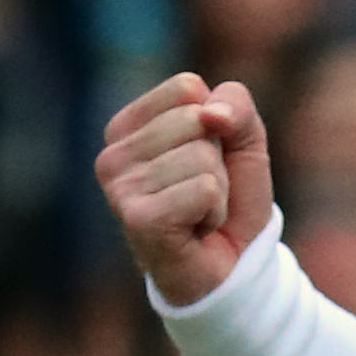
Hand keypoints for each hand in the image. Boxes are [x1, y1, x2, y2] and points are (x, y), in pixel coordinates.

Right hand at [95, 74, 273, 306]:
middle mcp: (111, 157)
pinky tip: (196, 230)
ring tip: (199, 214)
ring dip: (218, 190)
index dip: (216, 125)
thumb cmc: (230, 199)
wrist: (232, 267)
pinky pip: (204, 189)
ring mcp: (119, 190)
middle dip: (218, 159)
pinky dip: (215, 211)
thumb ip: (235, 104)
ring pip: (202, 157)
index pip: (186, 88)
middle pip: (195, 120)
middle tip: (203, 194)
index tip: (205, 161)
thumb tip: (210, 115)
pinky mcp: (137, 219)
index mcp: (126, 128)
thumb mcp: (243, 137)